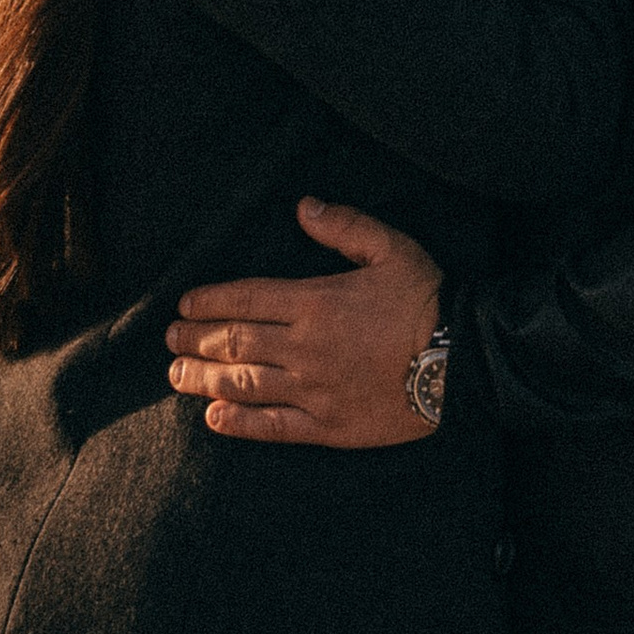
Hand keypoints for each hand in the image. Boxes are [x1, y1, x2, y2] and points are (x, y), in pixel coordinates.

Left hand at [166, 201, 441, 447]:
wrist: (463, 360)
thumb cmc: (428, 299)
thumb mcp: (393, 248)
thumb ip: (345, 227)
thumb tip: (303, 207)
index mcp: (317, 302)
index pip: (247, 299)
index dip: (211, 301)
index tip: (185, 304)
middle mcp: (305, 348)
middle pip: (235, 342)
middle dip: (196, 339)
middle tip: (169, 338)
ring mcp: (313, 390)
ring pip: (243, 384)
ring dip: (203, 379)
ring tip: (176, 375)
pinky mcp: (326, 425)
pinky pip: (271, 426)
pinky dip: (238, 423)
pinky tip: (213, 419)